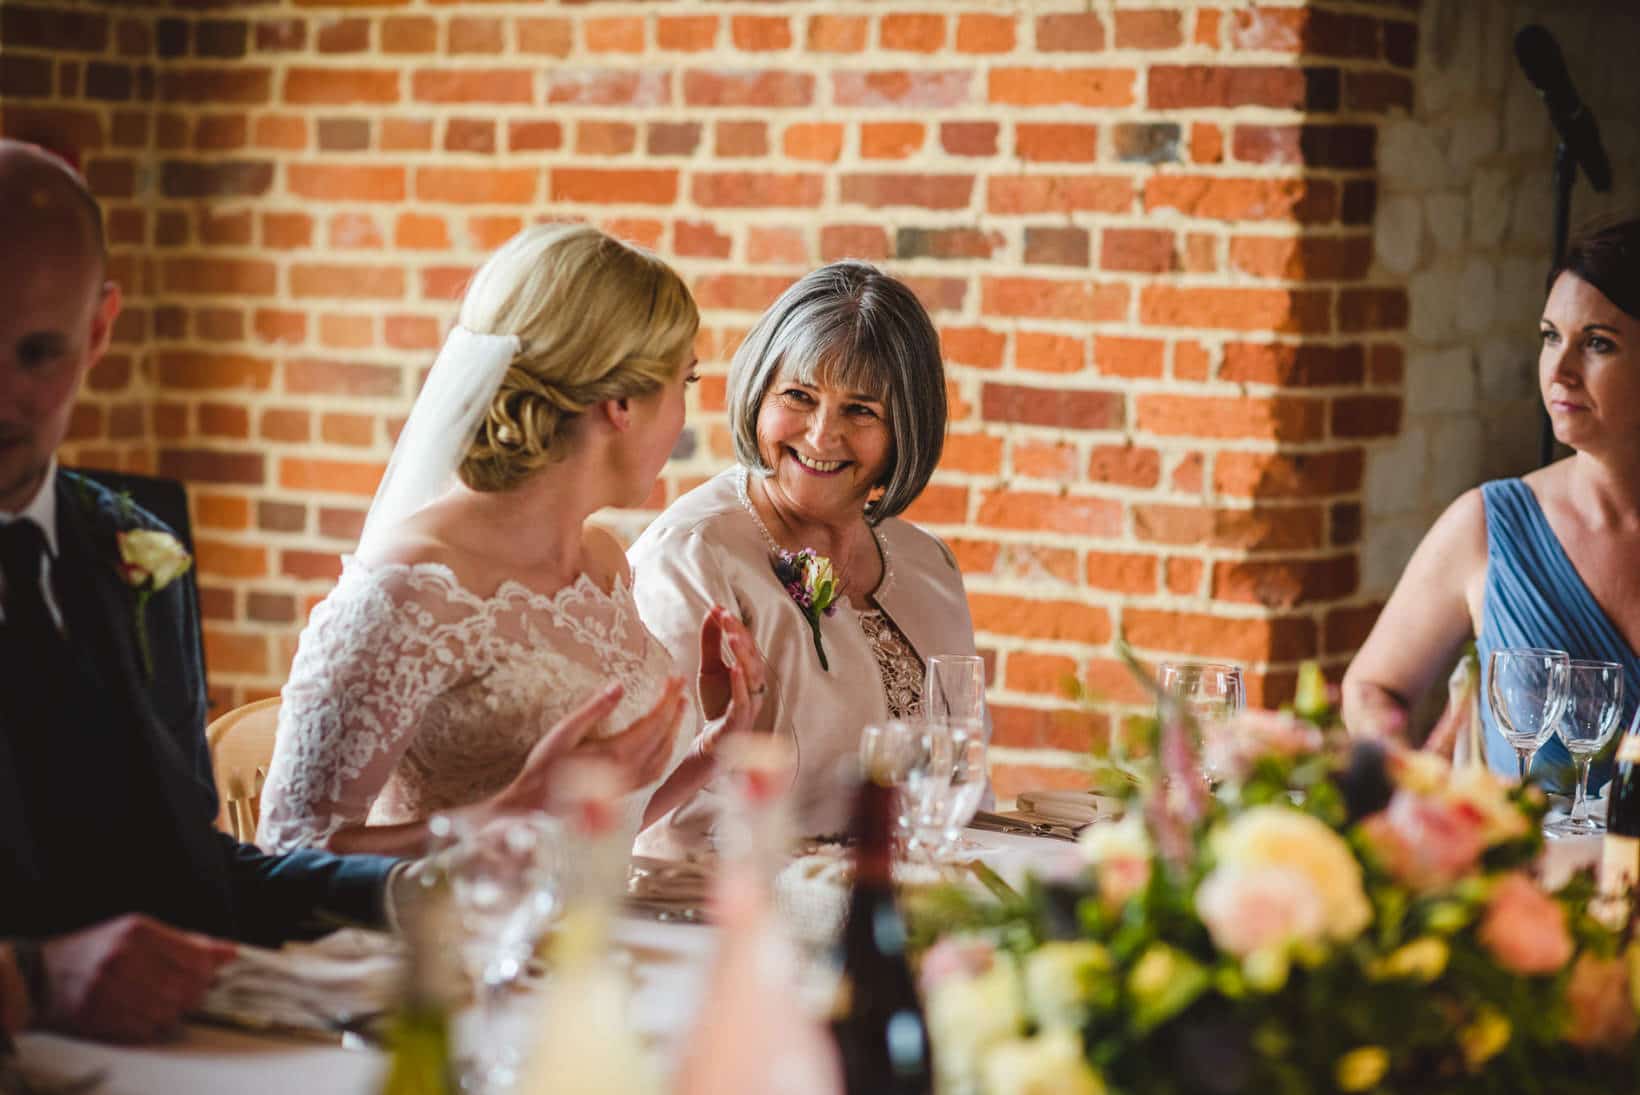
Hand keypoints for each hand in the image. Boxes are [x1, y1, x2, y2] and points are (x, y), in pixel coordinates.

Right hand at [39, 915, 235, 1042]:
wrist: (42, 976)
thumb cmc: (99, 951)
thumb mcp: (140, 933)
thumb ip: (187, 943)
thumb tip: (230, 953)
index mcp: (138, 932)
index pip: (196, 959)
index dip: (208, 972)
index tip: (206, 975)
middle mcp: (123, 958)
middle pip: (186, 988)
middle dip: (193, 994)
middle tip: (184, 991)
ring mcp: (108, 989)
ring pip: (168, 1012)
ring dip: (172, 1011)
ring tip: (160, 1001)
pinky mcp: (97, 1015)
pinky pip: (145, 1029)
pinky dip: (152, 1025)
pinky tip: (141, 1012)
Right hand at [492, 678, 687, 814]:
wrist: (535, 809)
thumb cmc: (543, 771)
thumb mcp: (562, 734)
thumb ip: (593, 710)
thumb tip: (619, 686)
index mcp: (615, 754)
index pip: (653, 722)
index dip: (667, 698)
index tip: (675, 677)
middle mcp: (629, 772)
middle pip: (663, 735)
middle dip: (674, 707)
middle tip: (680, 683)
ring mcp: (630, 785)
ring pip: (665, 755)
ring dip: (675, 728)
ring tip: (680, 706)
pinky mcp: (626, 794)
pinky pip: (658, 771)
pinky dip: (668, 751)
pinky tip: (667, 741)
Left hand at [696, 605, 767, 759]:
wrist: (712, 740)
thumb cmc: (717, 702)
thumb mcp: (710, 667)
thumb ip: (711, 642)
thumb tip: (712, 611)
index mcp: (751, 671)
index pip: (746, 644)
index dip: (735, 626)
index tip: (720, 609)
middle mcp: (755, 685)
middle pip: (752, 656)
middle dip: (740, 635)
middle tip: (726, 616)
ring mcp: (751, 702)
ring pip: (752, 675)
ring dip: (743, 654)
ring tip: (732, 636)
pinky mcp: (740, 720)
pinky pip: (744, 700)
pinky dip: (740, 684)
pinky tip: (734, 668)